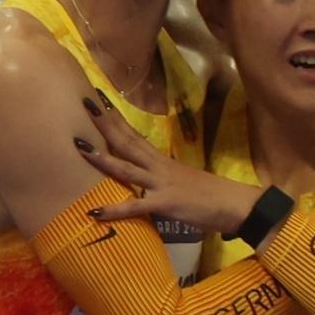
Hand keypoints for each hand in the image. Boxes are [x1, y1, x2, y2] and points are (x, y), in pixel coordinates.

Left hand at [71, 91, 243, 238]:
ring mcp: (160, 183)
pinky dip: (114, 210)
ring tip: (79, 147)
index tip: (100, 102)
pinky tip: (95, 212)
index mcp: (162, 161)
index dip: (116, 119)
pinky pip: (134, 206)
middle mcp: (159, 167)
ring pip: (126, 168)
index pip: (135, 135)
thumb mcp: (181, 181)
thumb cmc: (211, 196)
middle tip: (86, 104)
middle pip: (127, 142)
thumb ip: (162, 178)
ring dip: (102, 158)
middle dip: (105, 124)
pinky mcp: (164, 204)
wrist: (235, 205)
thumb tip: (148, 179)